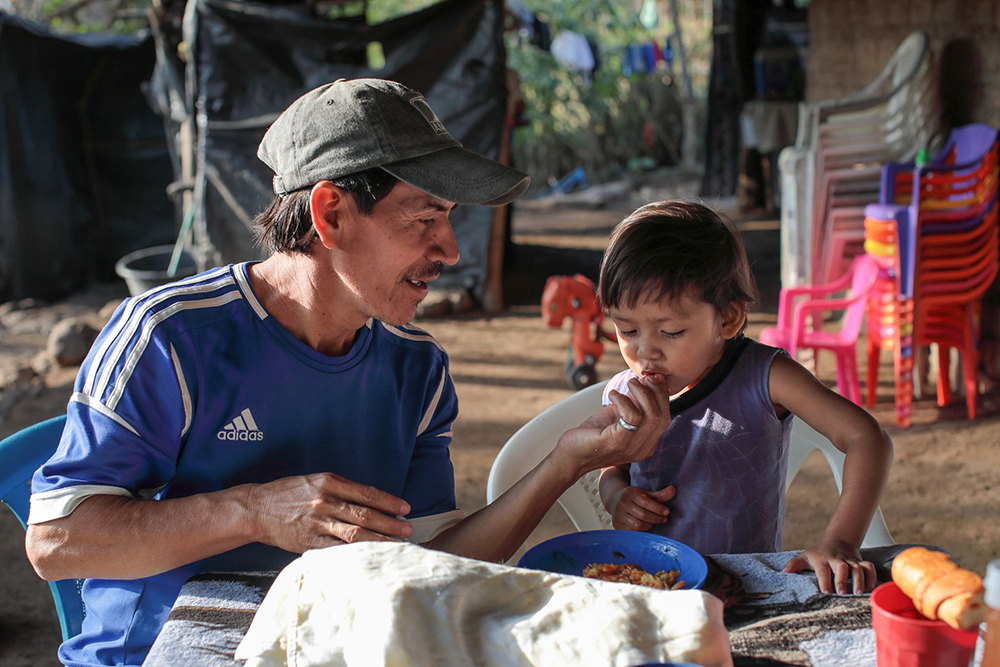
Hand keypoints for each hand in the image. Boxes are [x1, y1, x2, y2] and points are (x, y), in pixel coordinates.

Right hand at [246, 473, 412, 553]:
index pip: (367, 493)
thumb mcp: (316, 482)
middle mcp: (326, 502)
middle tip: (407, 530)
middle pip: (365, 515)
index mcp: (330, 483)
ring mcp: (318, 523)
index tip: (405, 508)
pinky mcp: (309, 542)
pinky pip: (337, 551)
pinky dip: (356, 555)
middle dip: (390, 524)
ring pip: (356, 534)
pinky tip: (369, 558)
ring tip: (396, 545)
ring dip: (379, 541)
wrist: (257, 508)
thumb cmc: (289, 494)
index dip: (389, 502)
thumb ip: (341, 490)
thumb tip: (371, 503)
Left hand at [555, 375, 670, 475]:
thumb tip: (646, 381)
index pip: (665, 417)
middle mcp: (643, 449)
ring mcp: (631, 447)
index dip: (661, 395)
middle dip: (655, 392)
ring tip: (629, 384)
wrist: (572, 454)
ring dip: (641, 393)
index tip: (652, 379)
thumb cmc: (594, 435)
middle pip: (663, 416)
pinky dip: (624, 399)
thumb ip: (635, 403)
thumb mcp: (619, 416)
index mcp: (647, 443)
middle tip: (641, 379)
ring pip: (652, 415)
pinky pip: (632, 415)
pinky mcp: (617, 442)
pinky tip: (614, 395)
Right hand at [610, 485, 675, 530]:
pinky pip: (632, 531)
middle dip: (656, 518)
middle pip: (643, 515)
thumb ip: (660, 494)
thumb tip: (673, 490)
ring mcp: (618, 515)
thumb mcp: (645, 493)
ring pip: (637, 525)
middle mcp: (622, 503)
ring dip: (649, 525)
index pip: (646, 502)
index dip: (658, 508)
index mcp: (630, 493)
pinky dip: (641, 531)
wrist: (615, 499)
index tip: (667, 512)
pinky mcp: (617, 525)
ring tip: (654, 522)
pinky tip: (646, 527)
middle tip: (664, 519)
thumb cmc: (634, 497)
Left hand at [782, 536, 876, 593]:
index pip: (822, 570)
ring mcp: (850, 560)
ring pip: (857, 567)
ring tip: (859, 593)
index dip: (824, 580)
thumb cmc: (819, 553)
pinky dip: (872, 577)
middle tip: (843, 593)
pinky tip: (870, 588)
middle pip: (841, 567)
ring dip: (859, 580)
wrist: (838, 540)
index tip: (825, 592)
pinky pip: (870, 567)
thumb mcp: (805, 556)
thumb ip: (794, 565)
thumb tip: (783, 572)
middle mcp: (837, 559)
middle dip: (842, 579)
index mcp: (822, 559)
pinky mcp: (861, 561)